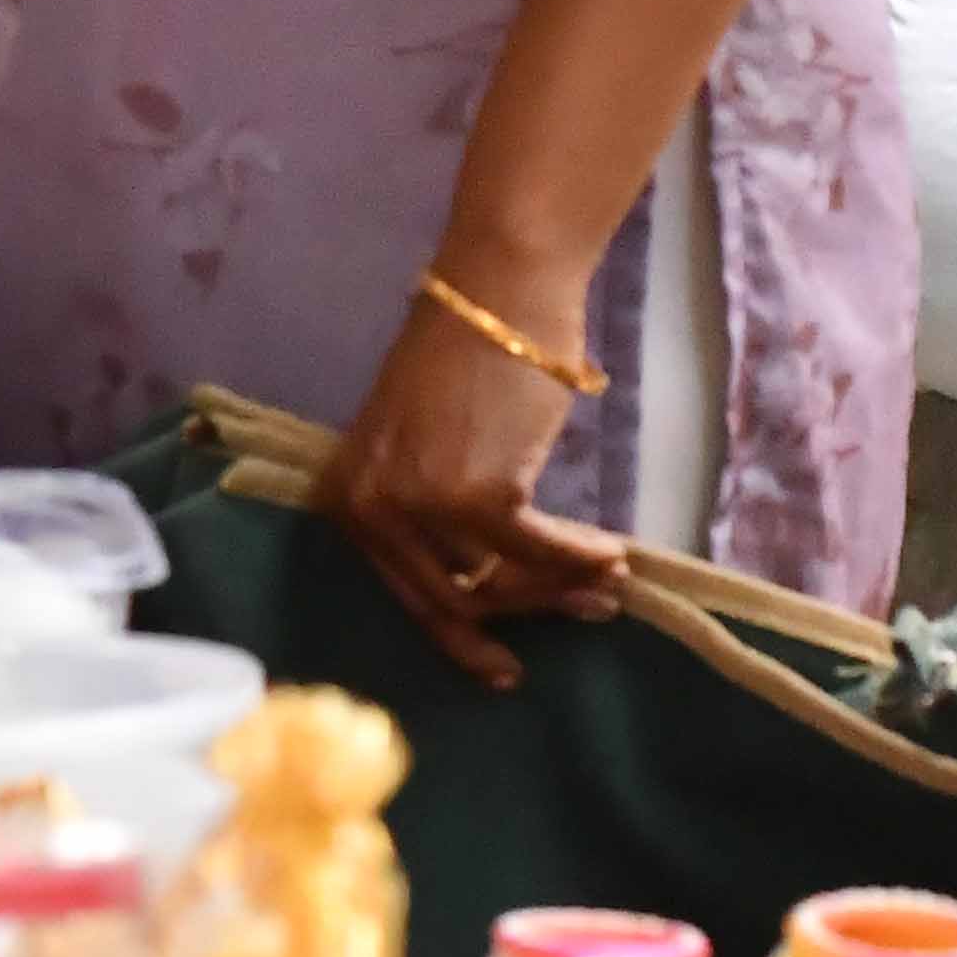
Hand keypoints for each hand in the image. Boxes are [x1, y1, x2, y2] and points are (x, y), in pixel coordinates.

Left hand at [334, 274, 627, 681]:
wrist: (498, 290)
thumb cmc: (467, 354)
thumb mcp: (417, 443)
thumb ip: (430, 509)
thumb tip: (486, 584)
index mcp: (345, 499)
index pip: (404, 592)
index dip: (459, 635)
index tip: (499, 665)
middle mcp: (371, 510)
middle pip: (451, 598)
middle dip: (522, 618)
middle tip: (580, 619)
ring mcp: (421, 506)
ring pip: (500, 581)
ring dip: (562, 589)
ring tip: (607, 584)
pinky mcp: (480, 495)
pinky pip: (538, 552)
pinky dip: (579, 559)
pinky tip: (611, 555)